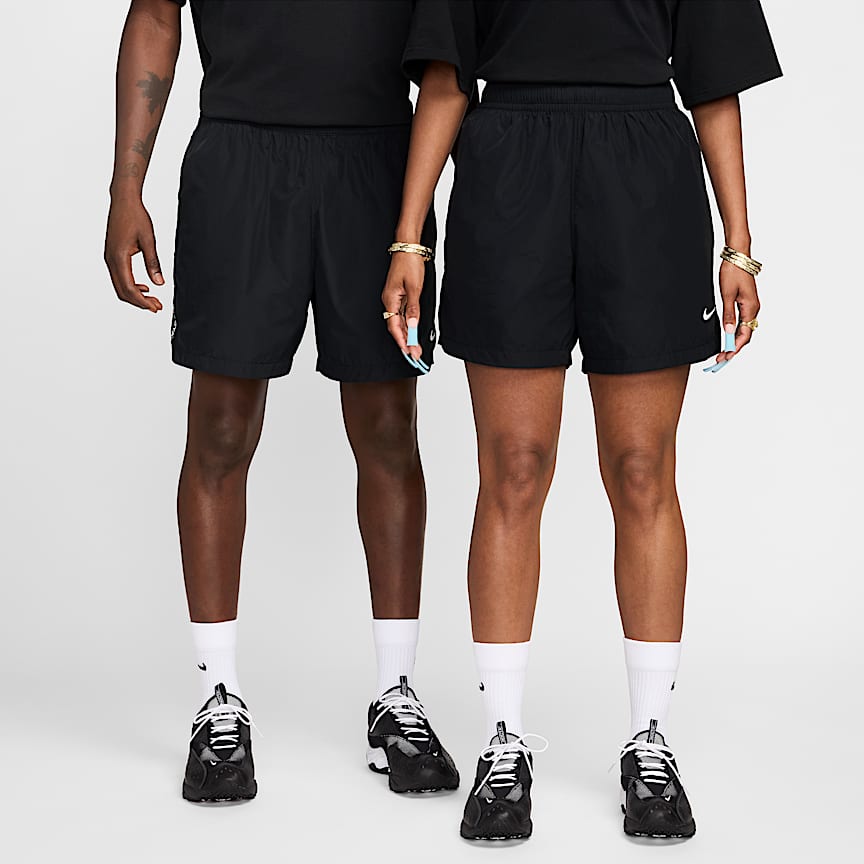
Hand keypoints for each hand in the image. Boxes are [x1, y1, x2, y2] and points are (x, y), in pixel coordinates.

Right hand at [104, 197, 163, 312]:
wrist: (123, 200)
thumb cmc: (135, 216)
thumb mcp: (149, 240)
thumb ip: (153, 263)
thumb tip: (159, 283)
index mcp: (118, 257)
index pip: (129, 288)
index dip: (142, 301)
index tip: (155, 307)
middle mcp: (110, 259)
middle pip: (122, 291)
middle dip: (139, 302)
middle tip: (157, 307)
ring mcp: (109, 258)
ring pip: (120, 285)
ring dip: (135, 295)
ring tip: (153, 299)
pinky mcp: (112, 255)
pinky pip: (119, 277)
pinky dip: (131, 286)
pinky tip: (144, 287)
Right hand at [382, 251, 425, 359]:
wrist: (408, 246)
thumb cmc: (409, 262)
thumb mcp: (414, 287)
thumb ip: (413, 307)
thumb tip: (413, 324)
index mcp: (390, 299)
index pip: (394, 326)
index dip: (402, 341)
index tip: (409, 352)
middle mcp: (390, 300)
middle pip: (396, 327)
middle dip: (405, 342)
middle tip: (415, 355)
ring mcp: (394, 298)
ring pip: (400, 322)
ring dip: (408, 335)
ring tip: (416, 348)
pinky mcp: (400, 295)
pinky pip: (402, 314)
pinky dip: (408, 325)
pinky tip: (413, 333)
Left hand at [713, 260, 759, 363]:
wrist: (737, 256)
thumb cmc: (733, 272)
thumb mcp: (727, 294)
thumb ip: (728, 314)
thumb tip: (729, 332)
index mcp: (751, 308)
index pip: (744, 334)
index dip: (735, 348)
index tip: (725, 357)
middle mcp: (753, 309)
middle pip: (746, 335)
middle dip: (734, 348)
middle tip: (720, 359)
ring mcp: (751, 306)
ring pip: (745, 330)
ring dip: (734, 342)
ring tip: (723, 352)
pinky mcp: (746, 303)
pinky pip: (743, 322)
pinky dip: (736, 332)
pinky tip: (728, 337)